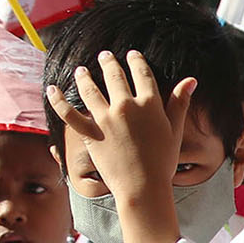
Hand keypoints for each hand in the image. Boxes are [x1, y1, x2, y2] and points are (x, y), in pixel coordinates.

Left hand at [49, 51, 194, 242]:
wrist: (143, 186)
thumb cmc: (163, 161)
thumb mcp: (175, 130)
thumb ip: (180, 103)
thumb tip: (191, 80)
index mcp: (150, 104)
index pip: (142, 74)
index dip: (136, 61)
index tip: (132, 55)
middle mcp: (126, 106)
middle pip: (115, 76)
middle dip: (109, 63)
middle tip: (104, 56)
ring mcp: (106, 119)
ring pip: (90, 89)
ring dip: (85, 76)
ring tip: (82, 70)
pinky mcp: (90, 133)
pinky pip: (69, 113)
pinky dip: (58, 100)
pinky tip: (52, 89)